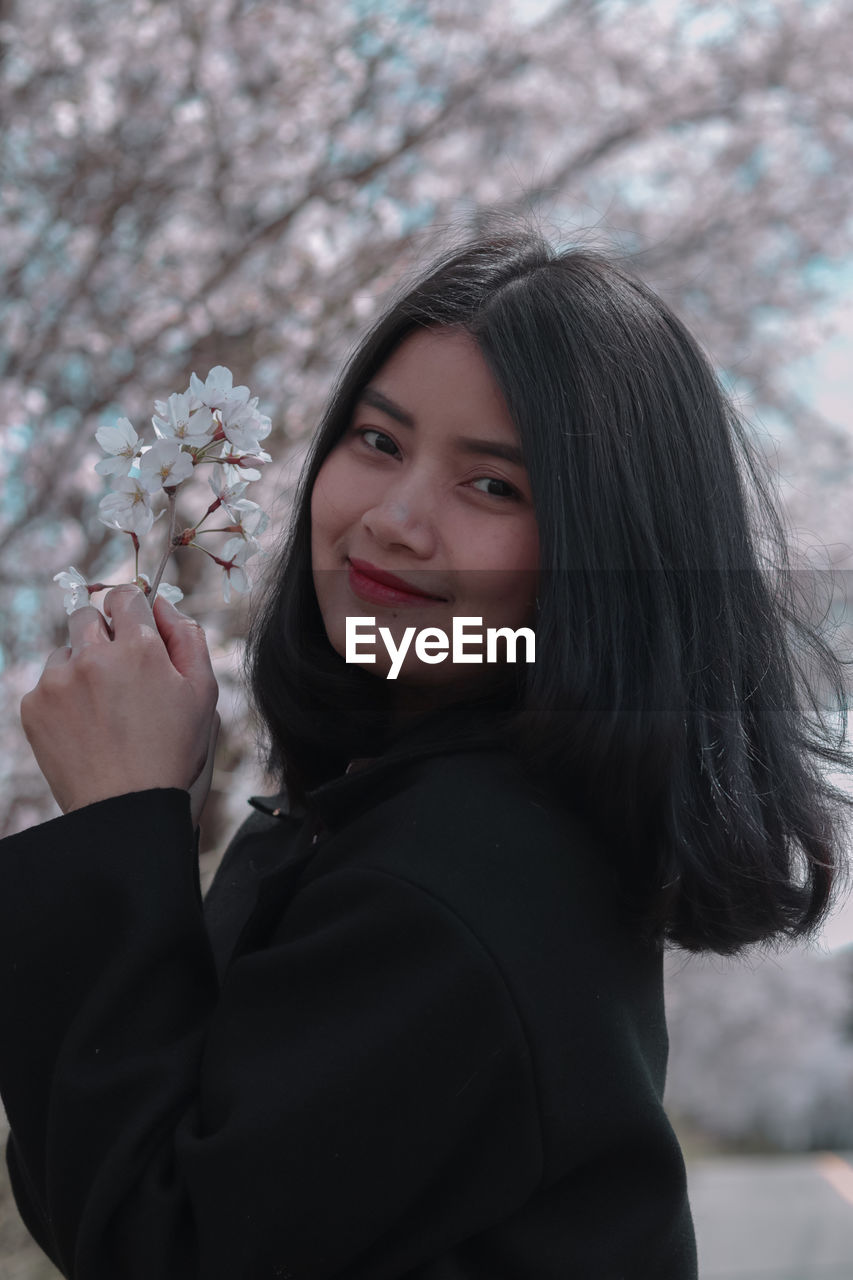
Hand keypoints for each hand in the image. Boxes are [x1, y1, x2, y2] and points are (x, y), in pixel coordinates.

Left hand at [20, 585, 219, 815]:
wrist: (125, 808)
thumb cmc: (171, 751)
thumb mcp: (202, 693)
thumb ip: (188, 637)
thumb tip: (162, 604)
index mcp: (138, 648)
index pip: (125, 596)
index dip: (133, 609)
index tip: (134, 627)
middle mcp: (92, 656)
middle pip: (86, 616)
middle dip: (102, 634)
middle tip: (119, 670)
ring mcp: (56, 680)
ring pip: (65, 651)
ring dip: (82, 667)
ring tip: (104, 708)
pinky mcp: (33, 706)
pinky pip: (46, 684)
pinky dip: (63, 698)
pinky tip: (85, 726)